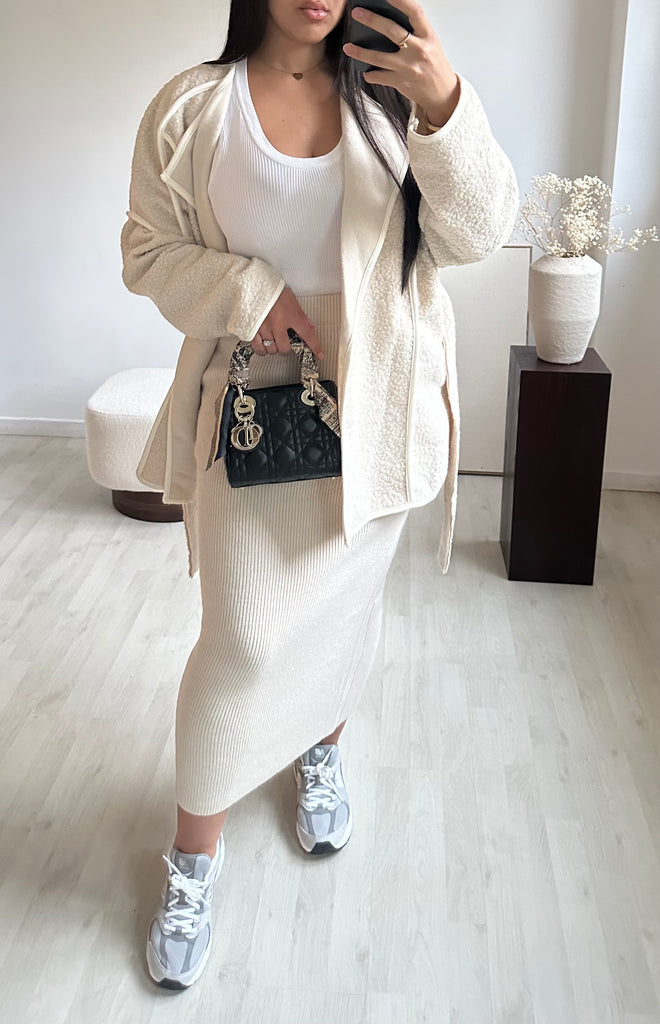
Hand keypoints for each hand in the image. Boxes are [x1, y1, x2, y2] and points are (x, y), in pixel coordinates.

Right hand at [251, 286, 324, 358]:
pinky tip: (263, 346)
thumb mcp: (291, 300)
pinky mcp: (252, 329)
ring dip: (273, 347)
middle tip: (285, 342)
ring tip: (272, 340)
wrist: (254, 283)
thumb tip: (309, 327)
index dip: (315, 347)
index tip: (319, 354)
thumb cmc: (272, 290)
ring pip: (271, 349)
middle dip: (286, 348)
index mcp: (290, 315)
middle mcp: (278, 323)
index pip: (307, 334)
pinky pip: (258, 347)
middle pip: (285, 348)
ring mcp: (264, 327)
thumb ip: (301, 316)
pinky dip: (261, 350)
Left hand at [342, 0, 459, 126]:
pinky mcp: (401, 82)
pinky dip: (370, 75)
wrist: (442, 93)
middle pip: (392, 31)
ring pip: (379, 58)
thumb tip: (387, 19)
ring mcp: (408, 68)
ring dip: (361, 52)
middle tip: (356, 13)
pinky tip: (365, 72)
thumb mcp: (430, 43)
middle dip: (372, 20)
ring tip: (348, 47)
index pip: (414, 12)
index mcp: (428, 36)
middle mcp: (419, 50)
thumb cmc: (434, 64)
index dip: (400, 0)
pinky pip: (380, 77)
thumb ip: (414, 31)